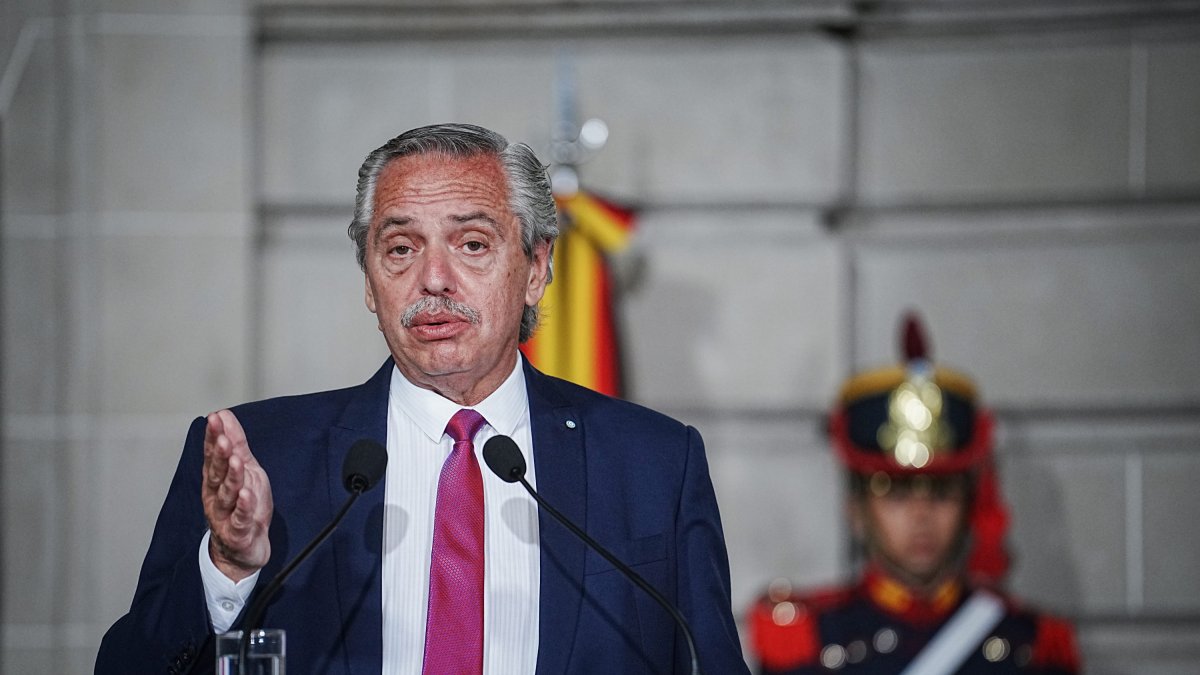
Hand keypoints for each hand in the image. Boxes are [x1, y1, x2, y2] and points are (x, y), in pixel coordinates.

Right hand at [202, 410, 272, 581]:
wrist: (243, 551)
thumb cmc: (243, 507)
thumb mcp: (244, 470)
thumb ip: (235, 443)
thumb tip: (224, 415)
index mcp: (216, 480)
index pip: (213, 455)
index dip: (213, 437)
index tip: (214, 419)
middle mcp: (216, 496)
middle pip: (216, 473)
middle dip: (219, 454)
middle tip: (222, 437)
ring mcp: (225, 515)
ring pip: (227, 494)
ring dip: (231, 477)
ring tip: (236, 460)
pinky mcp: (237, 533)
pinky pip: (240, 519)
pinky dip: (242, 507)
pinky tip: (245, 495)